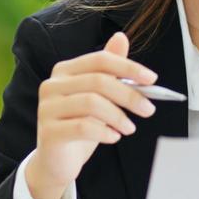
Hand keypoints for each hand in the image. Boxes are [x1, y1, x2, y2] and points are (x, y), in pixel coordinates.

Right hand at [28, 31, 157, 198]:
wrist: (56, 161)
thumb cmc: (80, 125)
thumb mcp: (98, 96)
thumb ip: (108, 69)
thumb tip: (121, 37)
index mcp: (64, 71)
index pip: (99, 60)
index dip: (128, 67)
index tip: (151, 79)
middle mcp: (51, 85)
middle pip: (98, 81)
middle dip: (129, 95)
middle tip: (148, 109)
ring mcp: (47, 108)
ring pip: (91, 104)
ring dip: (118, 116)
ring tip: (130, 128)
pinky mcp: (48, 132)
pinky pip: (83, 127)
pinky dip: (104, 132)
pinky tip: (113, 137)